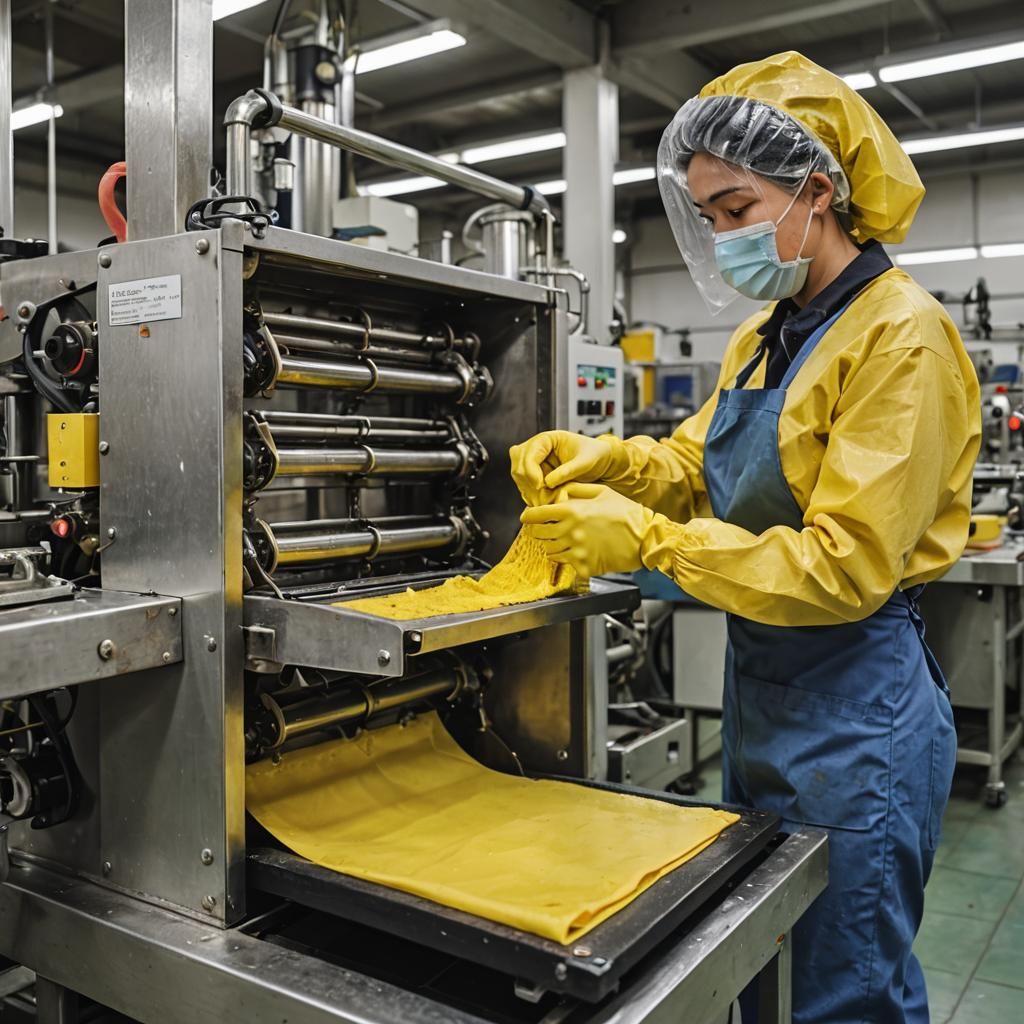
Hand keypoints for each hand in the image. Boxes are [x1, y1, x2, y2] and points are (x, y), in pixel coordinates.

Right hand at [509, 431, 616, 505]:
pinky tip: (542, 501)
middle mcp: (537, 447)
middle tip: (540, 496)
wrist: (600, 463)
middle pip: (518, 462)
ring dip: (527, 489)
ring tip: (543, 500)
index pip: (528, 453)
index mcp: (548, 439)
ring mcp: (534, 460)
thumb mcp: (585, 462)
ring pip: (518, 474)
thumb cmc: (595, 456)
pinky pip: (524, 484)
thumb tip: (548, 482)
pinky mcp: (536, 473)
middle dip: (527, 480)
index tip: (540, 486)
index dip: (531, 470)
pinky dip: (530, 493)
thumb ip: (568, 471)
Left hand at [520, 483, 654, 576]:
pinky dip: (567, 560)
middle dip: (539, 531)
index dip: (529, 516)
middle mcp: (570, 531)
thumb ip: (576, 489)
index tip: (527, 518)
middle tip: (546, 529)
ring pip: (549, 551)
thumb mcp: (602, 491)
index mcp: (572, 511)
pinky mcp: (585, 566)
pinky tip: (576, 554)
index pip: (537, 514)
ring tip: (563, 541)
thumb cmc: (626, 513)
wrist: (646, 537)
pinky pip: (566, 565)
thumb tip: (558, 491)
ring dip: (552, 546)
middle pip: (539, 534)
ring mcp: (577, 551)